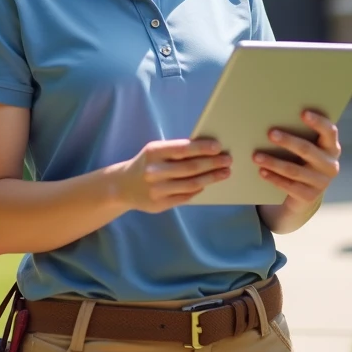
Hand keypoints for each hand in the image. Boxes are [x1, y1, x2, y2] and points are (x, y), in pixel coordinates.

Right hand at [116, 139, 231, 213]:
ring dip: (210, 178)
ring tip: (224, 173)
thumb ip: (176, 151)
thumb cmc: (147, 163)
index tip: (218, 147)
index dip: (201, 148)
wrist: (123, 186)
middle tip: (228, 160)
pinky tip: (206, 184)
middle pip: (190, 168)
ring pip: (190, 184)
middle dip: (212, 164)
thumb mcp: (156, 152)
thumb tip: (207, 150)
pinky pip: (185, 197)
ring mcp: (156, 190)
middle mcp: (154, 171)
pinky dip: (198, 189)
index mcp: (153, 152)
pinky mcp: (159, 204)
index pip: (182, 149)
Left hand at [253, 110, 340, 213]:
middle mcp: (331, 165)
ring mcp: (322, 183)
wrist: (306, 192)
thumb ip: (300, 135)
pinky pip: (289, 186)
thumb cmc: (304, 160)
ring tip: (256, 156)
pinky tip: (261, 171)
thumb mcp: (308, 148)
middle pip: (308, 150)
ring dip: (274, 162)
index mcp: (332, 147)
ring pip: (294, 170)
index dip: (318, 122)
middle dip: (288, 141)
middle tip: (270, 133)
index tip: (303, 113)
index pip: (330, 132)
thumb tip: (274, 118)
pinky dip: (274, 178)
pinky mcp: (310, 197)